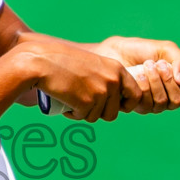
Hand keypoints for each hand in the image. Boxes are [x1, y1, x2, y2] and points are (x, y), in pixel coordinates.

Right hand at [17, 38, 140, 121]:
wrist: (42, 61)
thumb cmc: (63, 62)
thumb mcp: (93, 65)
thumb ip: (106, 79)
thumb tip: (115, 102)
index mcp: (117, 70)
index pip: (136, 95)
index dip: (126, 105)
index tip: (116, 107)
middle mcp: (112, 81)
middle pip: (113, 113)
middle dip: (98, 113)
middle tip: (83, 103)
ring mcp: (100, 92)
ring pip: (97, 117)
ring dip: (84, 113)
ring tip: (71, 98)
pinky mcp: (86, 103)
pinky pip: (82, 118)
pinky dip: (73, 114)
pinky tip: (65, 101)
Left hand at [94, 36, 179, 112]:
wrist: (114, 51)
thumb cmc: (139, 50)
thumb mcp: (165, 49)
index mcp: (176, 86)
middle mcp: (165, 98)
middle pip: (177, 101)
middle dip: (169, 81)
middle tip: (160, 65)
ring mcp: (150, 104)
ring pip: (162, 102)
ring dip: (155, 81)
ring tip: (147, 65)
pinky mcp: (134, 106)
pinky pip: (146, 103)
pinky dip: (144, 85)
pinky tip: (137, 74)